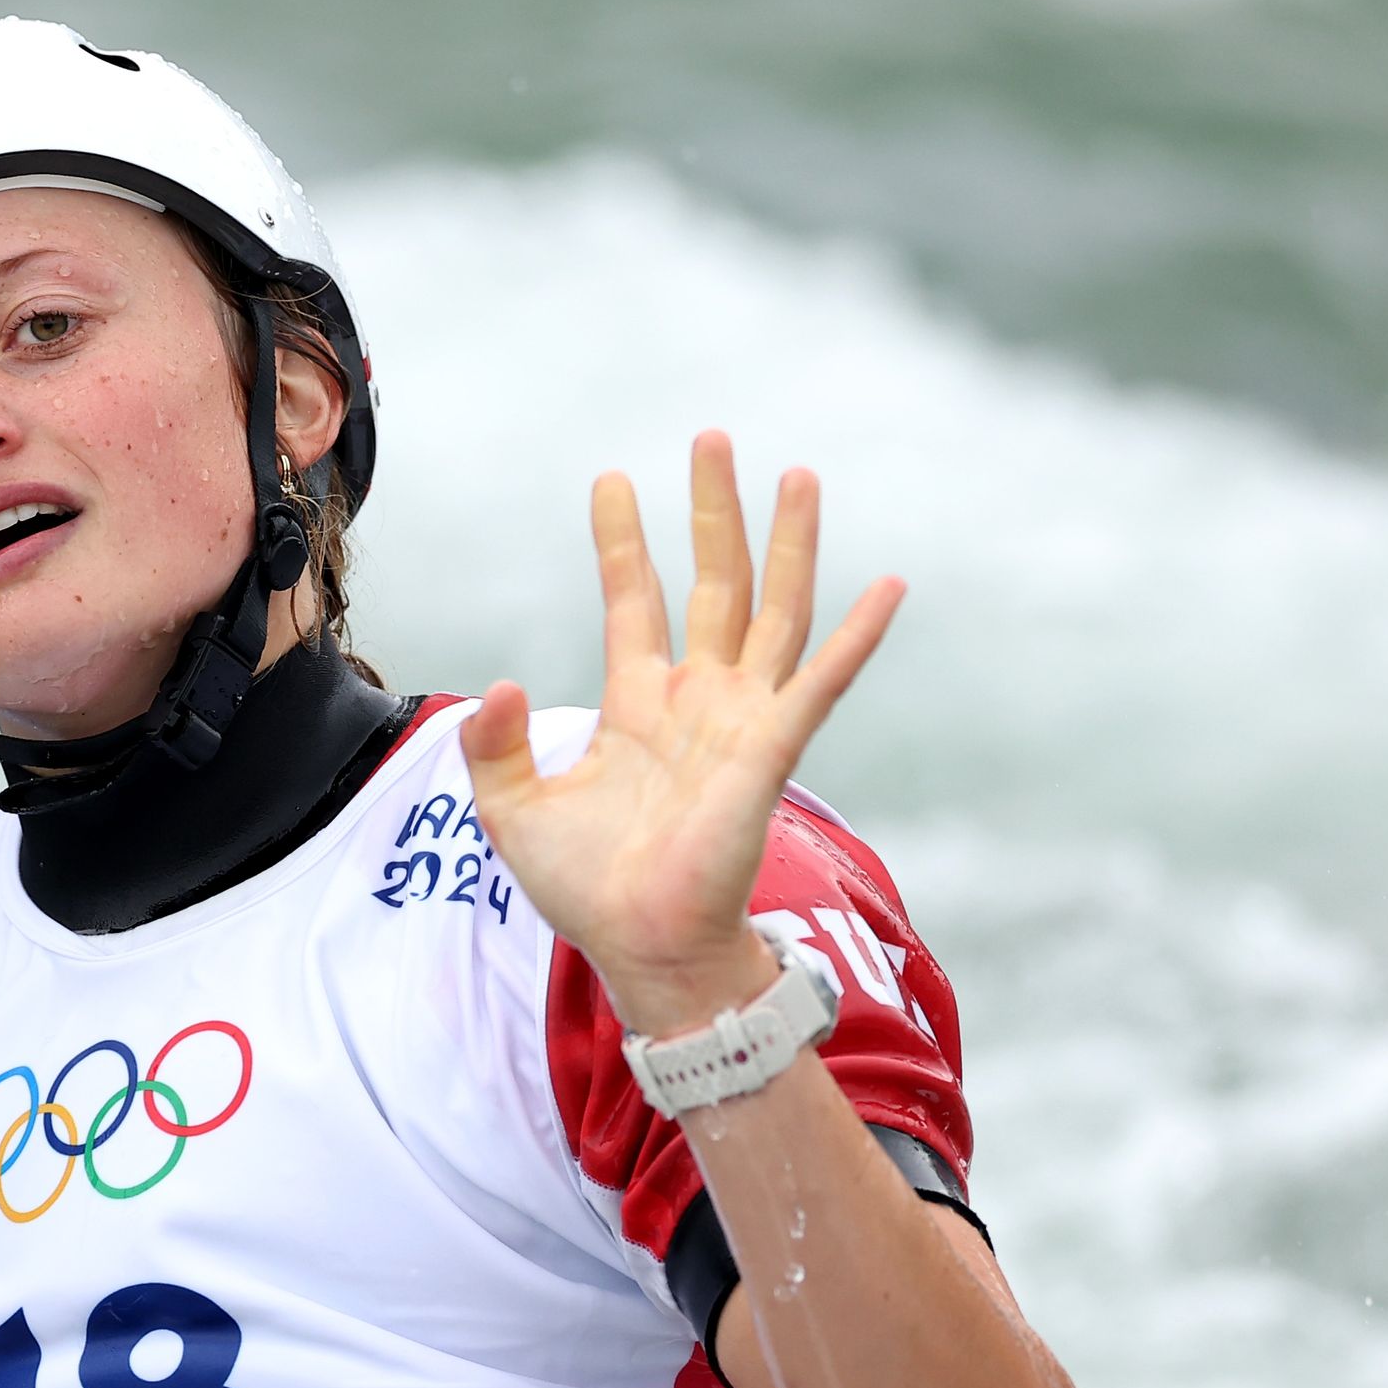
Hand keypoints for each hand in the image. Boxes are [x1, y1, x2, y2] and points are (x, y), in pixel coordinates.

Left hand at [461, 433, 903, 1035]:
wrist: (638, 948)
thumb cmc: (586, 890)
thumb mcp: (512, 811)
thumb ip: (497, 746)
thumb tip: (501, 686)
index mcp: (639, 706)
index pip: (635, 601)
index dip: (622, 541)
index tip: (612, 479)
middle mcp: (698, 701)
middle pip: (714, 584)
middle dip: (712, 512)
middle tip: (712, 438)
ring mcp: (741, 721)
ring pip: (772, 611)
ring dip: (787, 544)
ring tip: (796, 472)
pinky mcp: (772, 751)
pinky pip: (821, 681)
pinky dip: (858, 634)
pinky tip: (890, 582)